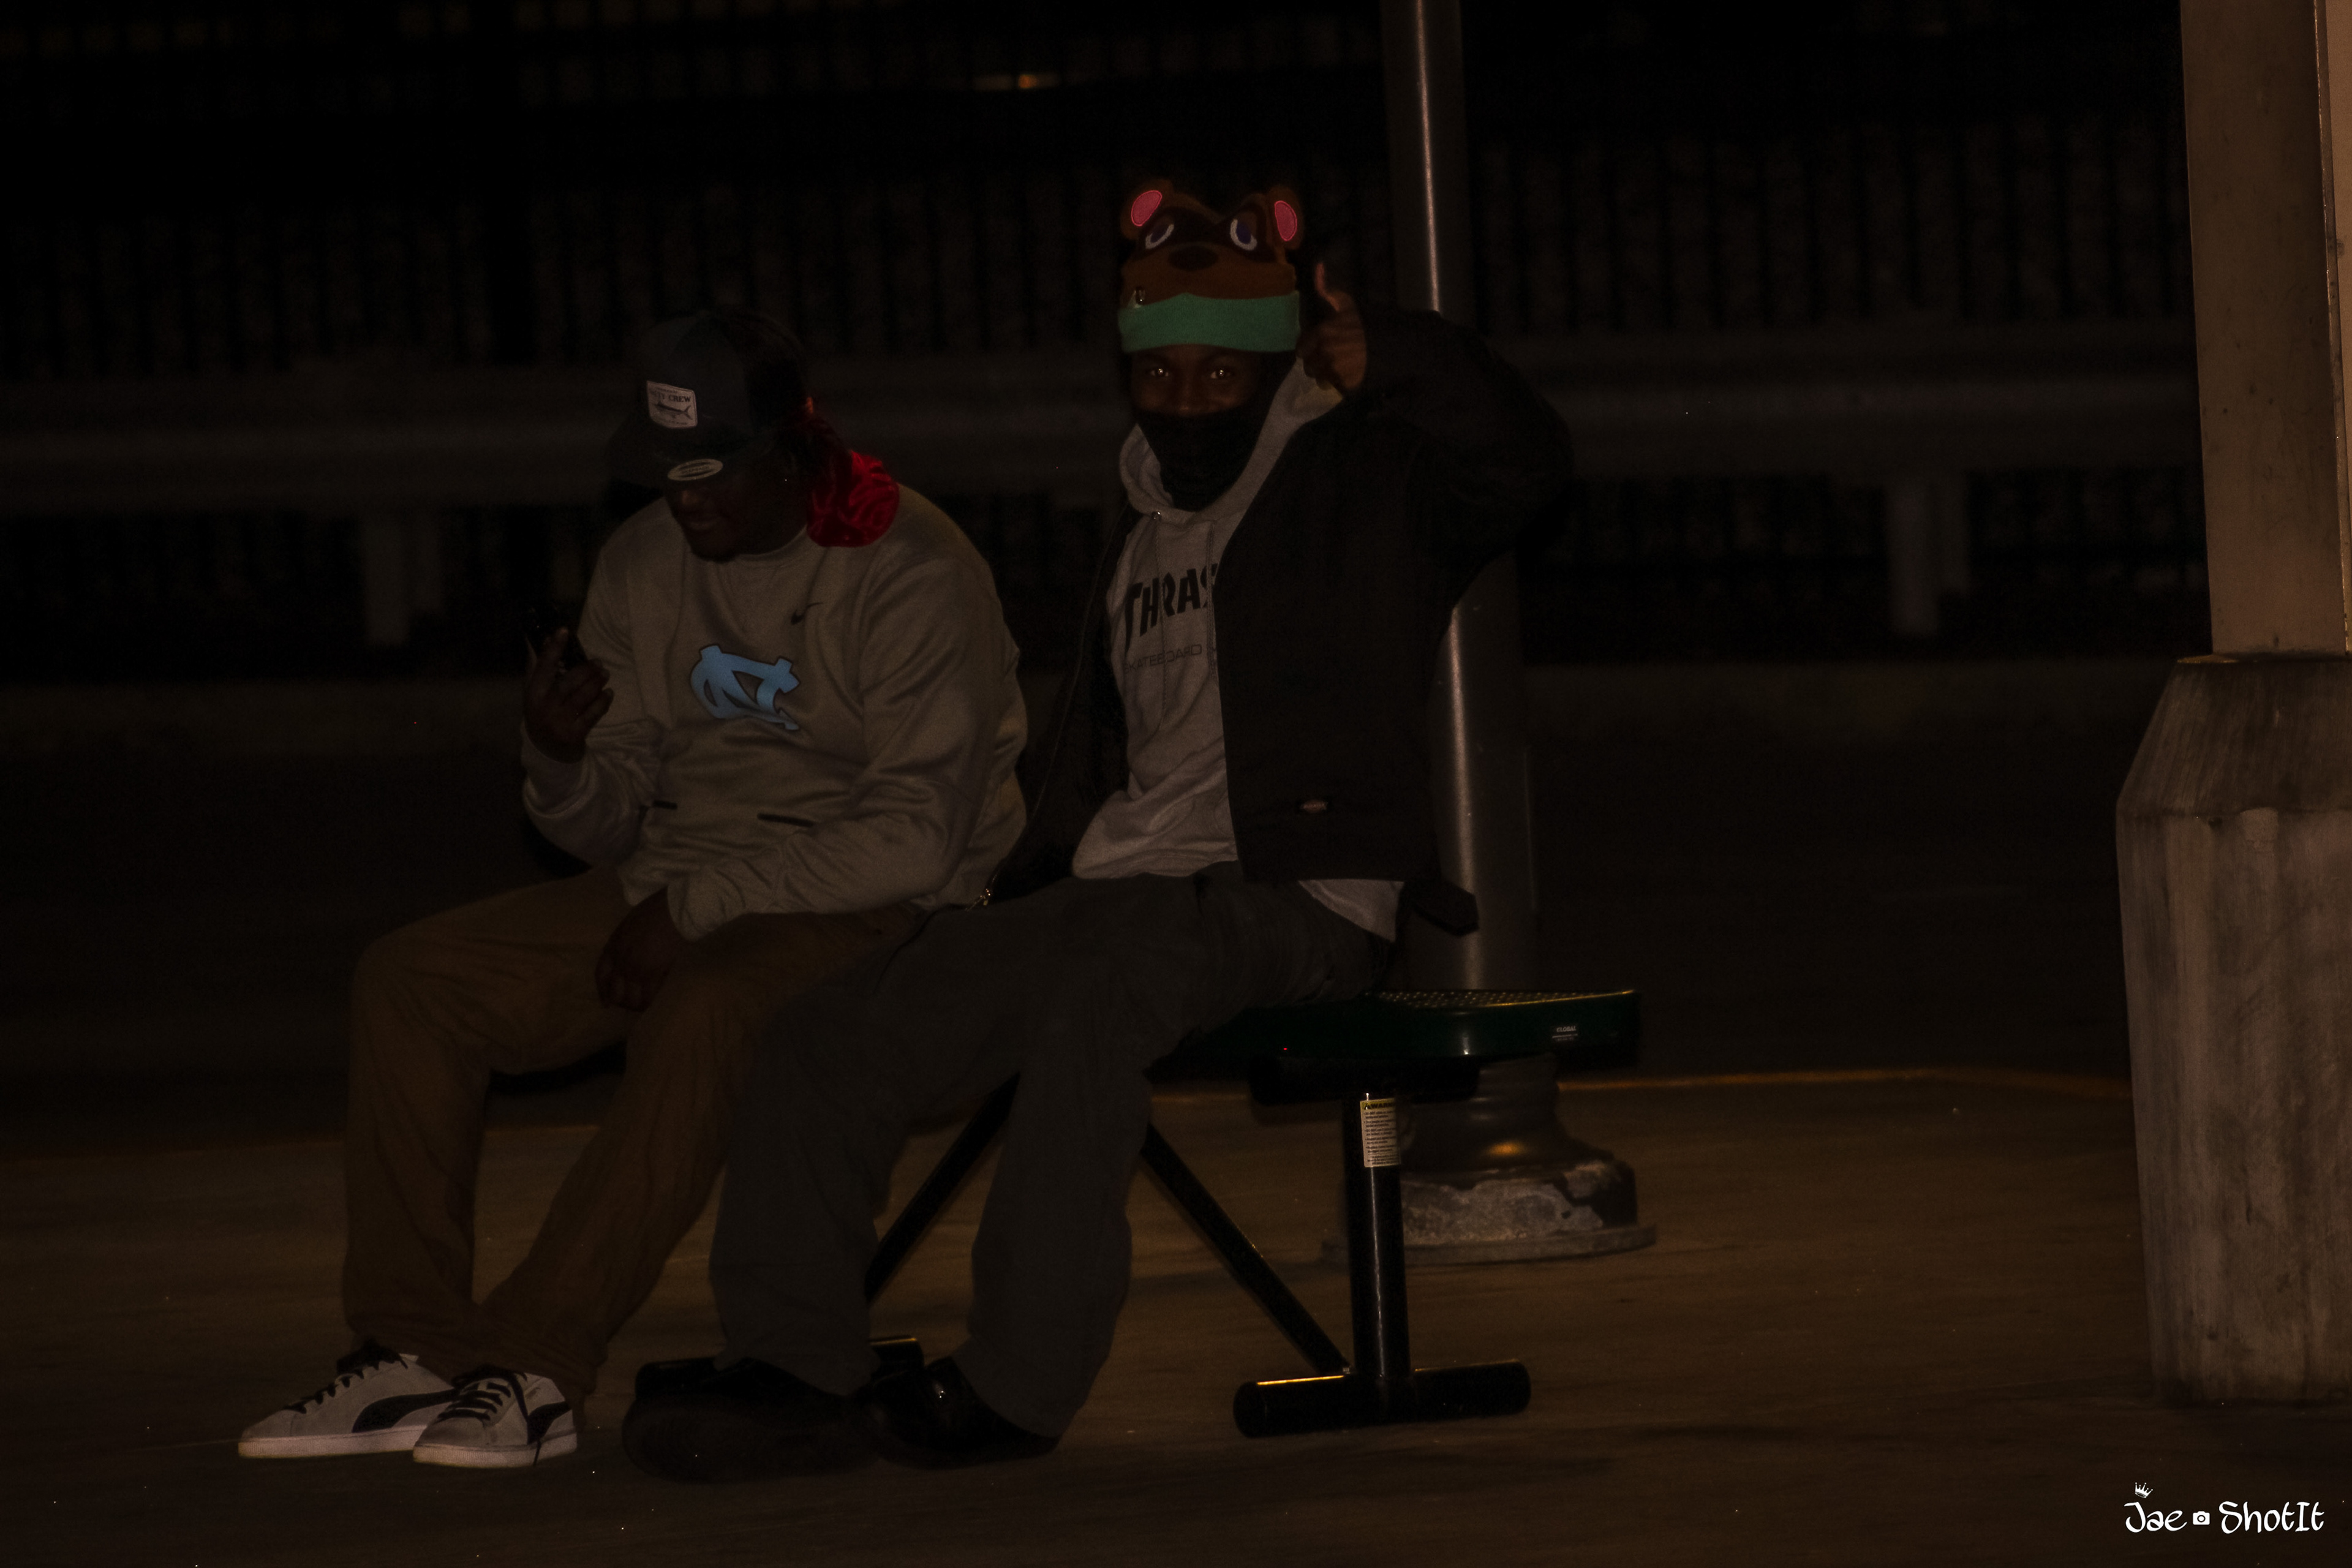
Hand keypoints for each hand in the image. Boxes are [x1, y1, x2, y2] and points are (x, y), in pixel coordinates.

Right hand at [523, 629, 611, 764]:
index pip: (543, 667)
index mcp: (533, 694)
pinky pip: (593, 714)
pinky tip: (608, 693)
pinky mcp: (574, 735)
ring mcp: (559, 722)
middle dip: (585, 670)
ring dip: (596, 683)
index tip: (563, 631)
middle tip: (598, 662)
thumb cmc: (542, 713)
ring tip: (604, 674)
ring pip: (582, 697)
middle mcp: (544, 707)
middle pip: (567, 682)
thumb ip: (539, 666)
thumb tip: (544, 637)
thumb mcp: (535, 692)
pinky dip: (603, 702)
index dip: (553, 648)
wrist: (547, 751)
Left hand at [595, 888, 686, 1010]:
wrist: (670, 913)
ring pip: (631, 999)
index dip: (602, 991)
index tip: (606, 1002)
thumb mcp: (627, 926)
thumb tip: (627, 955)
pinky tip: (653, 1000)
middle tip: (628, 1005)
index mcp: (612, 947)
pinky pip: (648, 996)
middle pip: (614, 992)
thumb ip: (623, 943)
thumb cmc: (652, 912)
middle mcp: (620, 962)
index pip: (600, 975)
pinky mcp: (652, 974)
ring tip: (642, 1004)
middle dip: (620, 1001)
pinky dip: (649, 1001)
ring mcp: (635, 970)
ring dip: (635, 1004)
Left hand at [1298, 263, 1367, 393]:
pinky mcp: (1346, 386)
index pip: (1301, 349)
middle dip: (1317, 364)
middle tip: (1330, 361)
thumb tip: (1318, 268)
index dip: (1308, 350)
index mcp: (1321, 334)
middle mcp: (1324, 354)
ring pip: (1321, 380)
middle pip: (1309, 367)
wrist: (1395, 344)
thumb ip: (1329, 291)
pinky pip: (1336, 388)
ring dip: (1328, 376)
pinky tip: (1351, 376)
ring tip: (1341, 370)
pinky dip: (1341, 384)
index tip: (1316, 349)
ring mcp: (1335, 372)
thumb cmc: (1369, 323)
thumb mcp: (1348, 304)